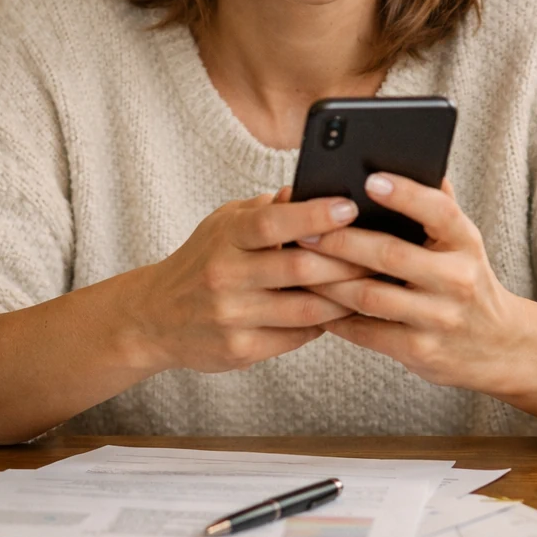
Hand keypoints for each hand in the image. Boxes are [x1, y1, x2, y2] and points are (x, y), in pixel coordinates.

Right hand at [125, 190, 370, 373]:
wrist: (153, 318)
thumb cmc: (203, 260)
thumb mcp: (225, 224)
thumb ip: (269, 208)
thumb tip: (315, 186)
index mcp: (225, 238)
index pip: (273, 222)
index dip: (314, 214)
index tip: (351, 206)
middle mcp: (225, 276)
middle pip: (299, 269)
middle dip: (347, 261)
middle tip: (383, 252)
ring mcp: (231, 316)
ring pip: (306, 309)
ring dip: (345, 297)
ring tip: (374, 284)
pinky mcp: (239, 350)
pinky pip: (297, 337)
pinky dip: (325, 324)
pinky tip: (344, 312)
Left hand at [301, 174, 529, 393]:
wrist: (500, 346)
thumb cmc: (468, 282)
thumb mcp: (464, 243)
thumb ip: (439, 206)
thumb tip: (412, 161)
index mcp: (466, 243)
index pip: (439, 211)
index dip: (406, 194)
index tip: (370, 179)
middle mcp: (457, 279)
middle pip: (391, 254)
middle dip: (342, 241)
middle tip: (307, 230)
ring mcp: (440, 318)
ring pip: (370, 295)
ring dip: (329, 280)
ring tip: (301, 265)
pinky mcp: (421, 351)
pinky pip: (367, 332)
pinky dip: (336, 318)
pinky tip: (315, 304)